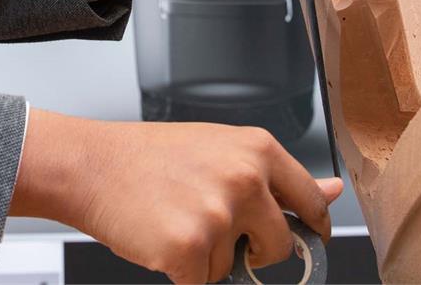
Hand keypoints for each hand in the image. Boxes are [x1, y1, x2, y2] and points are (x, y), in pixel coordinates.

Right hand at [9, 108, 343, 283]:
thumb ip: (274, 175)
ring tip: (175, 221)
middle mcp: (244, 179)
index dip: (310, 227)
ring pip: (235, 267)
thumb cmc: (147, 156)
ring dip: (209, 259)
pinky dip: (181, 273)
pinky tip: (160, 240)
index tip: (308, 237)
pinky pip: (202, 284)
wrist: (89, 165)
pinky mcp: (190, 250)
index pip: (310, 200)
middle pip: (280, 246)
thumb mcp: (218, 149)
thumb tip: (330, 191)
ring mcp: (218, 216)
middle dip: (254, 251)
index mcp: (256, 150)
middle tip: (214, 230)